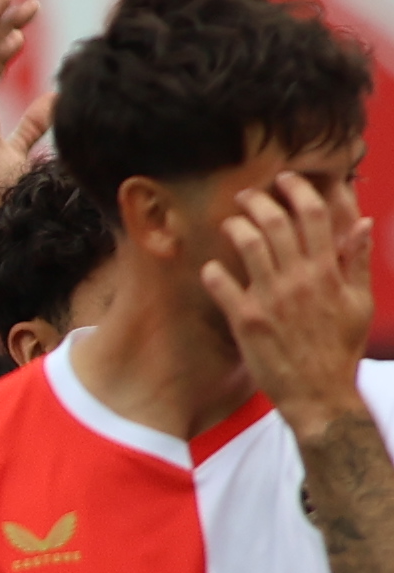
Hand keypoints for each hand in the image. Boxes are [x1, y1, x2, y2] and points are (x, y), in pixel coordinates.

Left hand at [198, 168, 382, 425]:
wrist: (319, 393)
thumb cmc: (340, 347)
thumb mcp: (359, 303)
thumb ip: (357, 262)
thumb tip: (361, 223)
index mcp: (329, 271)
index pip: (314, 215)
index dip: (299, 190)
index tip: (285, 179)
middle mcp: (299, 279)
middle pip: (276, 222)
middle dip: (258, 200)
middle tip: (247, 195)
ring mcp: (271, 298)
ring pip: (248, 245)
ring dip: (235, 226)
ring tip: (230, 222)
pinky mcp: (246, 319)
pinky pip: (222, 285)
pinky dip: (213, 272)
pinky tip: (211, 267)